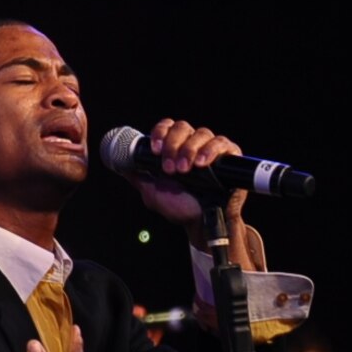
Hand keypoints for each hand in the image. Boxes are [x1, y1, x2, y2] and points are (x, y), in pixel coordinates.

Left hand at [123, 117, 247, 237]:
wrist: (201, 223)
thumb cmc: (180, 208)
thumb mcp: (152, 192)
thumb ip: (138, 176)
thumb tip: (120, 164)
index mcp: (175, 149)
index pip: (167, 128)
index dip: (160, 133)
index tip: (155, 150)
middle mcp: (193, 145)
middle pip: (182, 127)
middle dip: (173, 145)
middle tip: (169, 168)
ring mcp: (212, 150)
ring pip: (201, 133)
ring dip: (189, 150)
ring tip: (184, 169)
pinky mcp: (231, 157)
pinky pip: (221, 143)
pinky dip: (210, 150)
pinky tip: (203, 164)